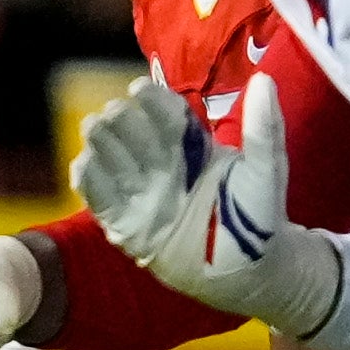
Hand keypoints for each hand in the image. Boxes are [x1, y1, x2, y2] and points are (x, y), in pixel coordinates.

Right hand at [74, 73, 341, 334]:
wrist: (251, 270)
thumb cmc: (259, 217)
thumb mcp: (266, 168)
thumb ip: (263, 127)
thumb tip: (264, 78)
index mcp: (192, 147)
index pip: (166, 116)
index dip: (151, 101)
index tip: (139, 88)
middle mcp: (162, 166)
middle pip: (134, 134)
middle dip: (120, 119)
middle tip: (113, 111)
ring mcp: (142, 194)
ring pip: (113, 161)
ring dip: (99, 142)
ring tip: (93, 126)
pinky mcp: (127, 224)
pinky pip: (102, 200)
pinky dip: (90, 182)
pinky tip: (82, 163)